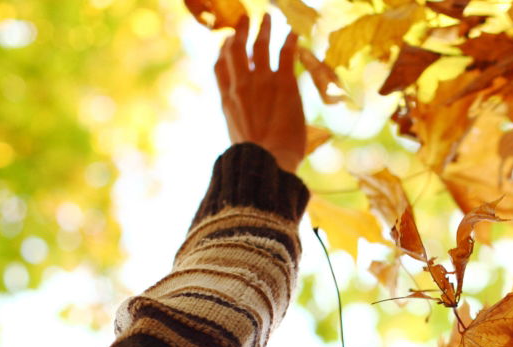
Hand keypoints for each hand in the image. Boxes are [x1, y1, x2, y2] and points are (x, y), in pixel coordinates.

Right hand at [214, 13, 306, 173]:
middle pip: (236, 49)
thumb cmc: (256, 160)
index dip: (222, 50)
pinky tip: (293, 33)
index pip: (219, 66)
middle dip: (240, 31)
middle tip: (244, 19)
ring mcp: (262, 82)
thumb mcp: (239, 138)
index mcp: (227, 100)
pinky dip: (288, 41)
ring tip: (268, 17)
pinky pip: (285, 55)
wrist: (267, 162)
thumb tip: (247, 128)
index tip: (226, 42)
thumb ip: (240, 122)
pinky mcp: (284, 84)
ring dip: (264, 29)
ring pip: (260, 46)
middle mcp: (241, 85)